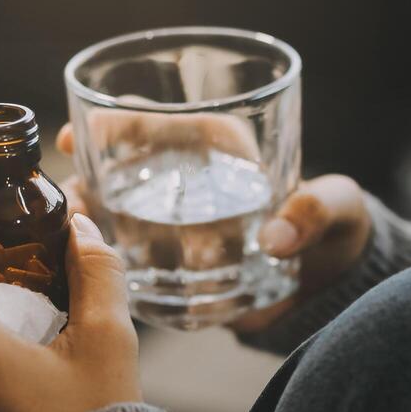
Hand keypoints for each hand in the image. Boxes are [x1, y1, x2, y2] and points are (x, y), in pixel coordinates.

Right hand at [54, 122, 371, 333]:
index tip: (84, 132)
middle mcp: (191, 183)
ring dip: (96, 222)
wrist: (330, 289)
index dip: (119, 122)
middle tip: (73, 192)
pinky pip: (137, 263)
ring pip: (121, 215)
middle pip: (126, 168)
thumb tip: (276, 239)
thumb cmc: (336, 230)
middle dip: (92, 176)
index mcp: (223, 148)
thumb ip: (315, 212)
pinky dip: (115, 269)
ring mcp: (178, 227)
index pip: (163, 122)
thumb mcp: (338, 209)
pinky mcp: (177, 269)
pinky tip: (96, 276)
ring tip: (81, 236)